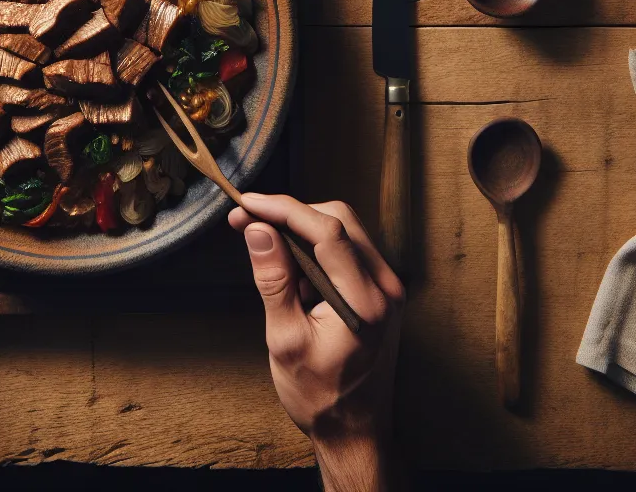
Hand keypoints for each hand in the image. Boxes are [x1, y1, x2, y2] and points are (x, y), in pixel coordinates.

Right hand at [230, 194, 404, 491]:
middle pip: (339, 219)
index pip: (327, 230)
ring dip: (302, 230)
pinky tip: (292, 271)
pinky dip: (316, 248)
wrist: (354, 431)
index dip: (284, 209)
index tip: (248, 203)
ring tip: (265, 249)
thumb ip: (273, 280)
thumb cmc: (320, 396)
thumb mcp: (285, 340)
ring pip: (344, 230)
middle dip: (291, 213)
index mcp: (365, 301)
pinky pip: (348, 251)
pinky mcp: (382, 292)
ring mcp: (388, 288)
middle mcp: (386, 287)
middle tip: (247, 221)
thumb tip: (257, 230)